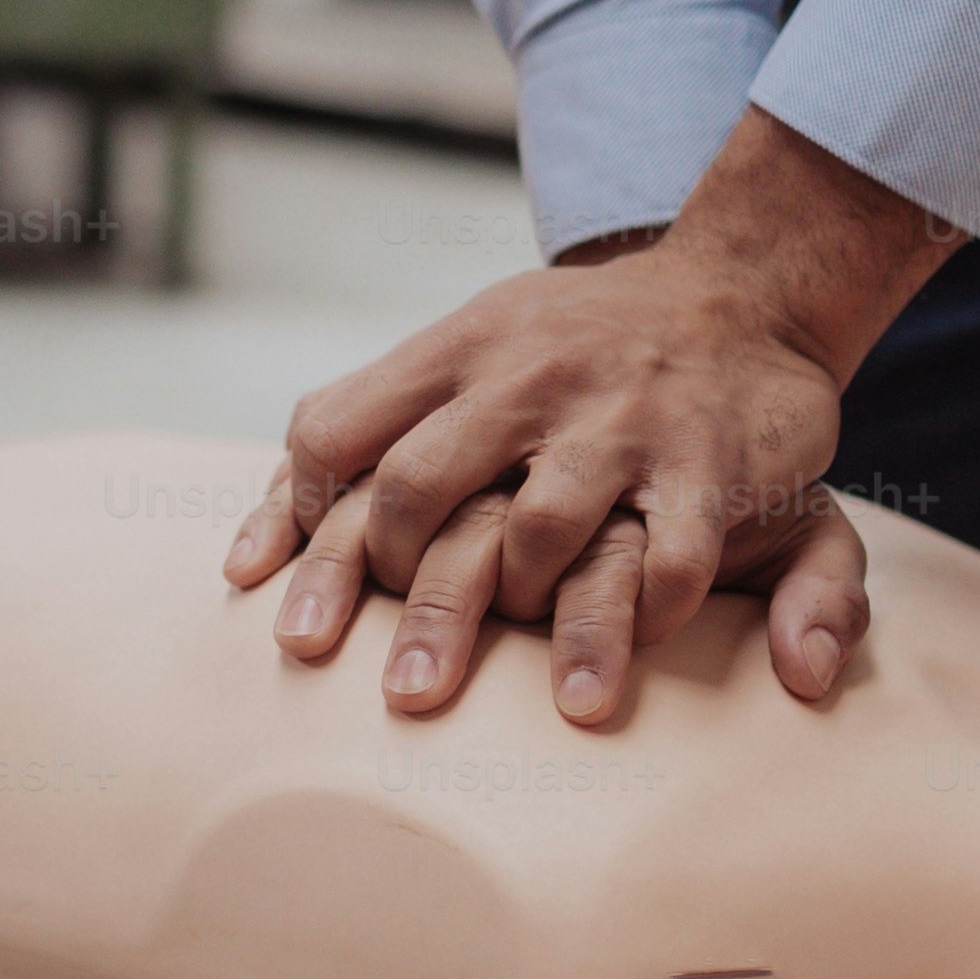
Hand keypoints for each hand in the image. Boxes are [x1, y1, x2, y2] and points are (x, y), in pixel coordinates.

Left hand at [221, 113, 967, 724]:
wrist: (740, 289)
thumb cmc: (571, 347)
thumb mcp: (467, 351)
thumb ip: (356, 435)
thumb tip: (239, 568)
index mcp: (456, 351)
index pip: (333, 431)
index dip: (303, 525)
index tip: (299, 614)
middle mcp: (525, 378)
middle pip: (416, 490)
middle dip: (398, 603)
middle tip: (402, 689)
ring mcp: (617, 418)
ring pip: (537, 533)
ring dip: (523, 616)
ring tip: (530, 689)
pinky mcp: (707, 463)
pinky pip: (667, 561)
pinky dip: (644, 620)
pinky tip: (632, 653)